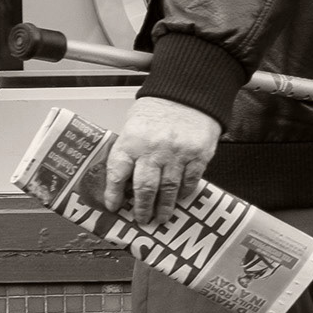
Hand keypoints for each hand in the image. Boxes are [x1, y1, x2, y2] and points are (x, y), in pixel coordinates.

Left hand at [103, 96, 221, 226]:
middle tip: (141, 219)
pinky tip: (180, 197)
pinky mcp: (198, 155)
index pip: (117, 175)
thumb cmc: (158, 109)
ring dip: (164, 207)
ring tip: (161, 217)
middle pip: (145, 188)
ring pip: (169, 189)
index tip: (114, 207)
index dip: (113, 194)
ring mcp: (178, 154)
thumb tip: (122, 179)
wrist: (188, 93)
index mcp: (132, 142)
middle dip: (142, 208)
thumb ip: (128, 151)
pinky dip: (185, 192)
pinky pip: (190, 181)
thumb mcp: (133, 126)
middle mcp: (153, 150)